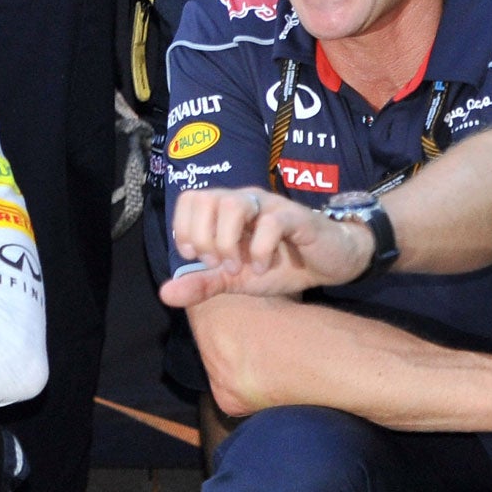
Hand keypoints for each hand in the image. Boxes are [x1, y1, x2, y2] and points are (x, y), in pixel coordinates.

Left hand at [159, 187, 372, 306]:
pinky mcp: (296, 217)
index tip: (197, 257)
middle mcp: (245, 201)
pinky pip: (271, 222)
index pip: (191, 199)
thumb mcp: (234, 280)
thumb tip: (164, 293)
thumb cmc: (279, 265)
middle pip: (207, 198)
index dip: (185, 228)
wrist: (328, 265)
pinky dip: (259, 249)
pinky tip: (263, 267)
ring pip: (233, 204)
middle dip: (204, 237)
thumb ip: (201, 283)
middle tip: (219, 264)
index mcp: (226, 211)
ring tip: (237, 266)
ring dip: (227, 240)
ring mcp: (271, 206)